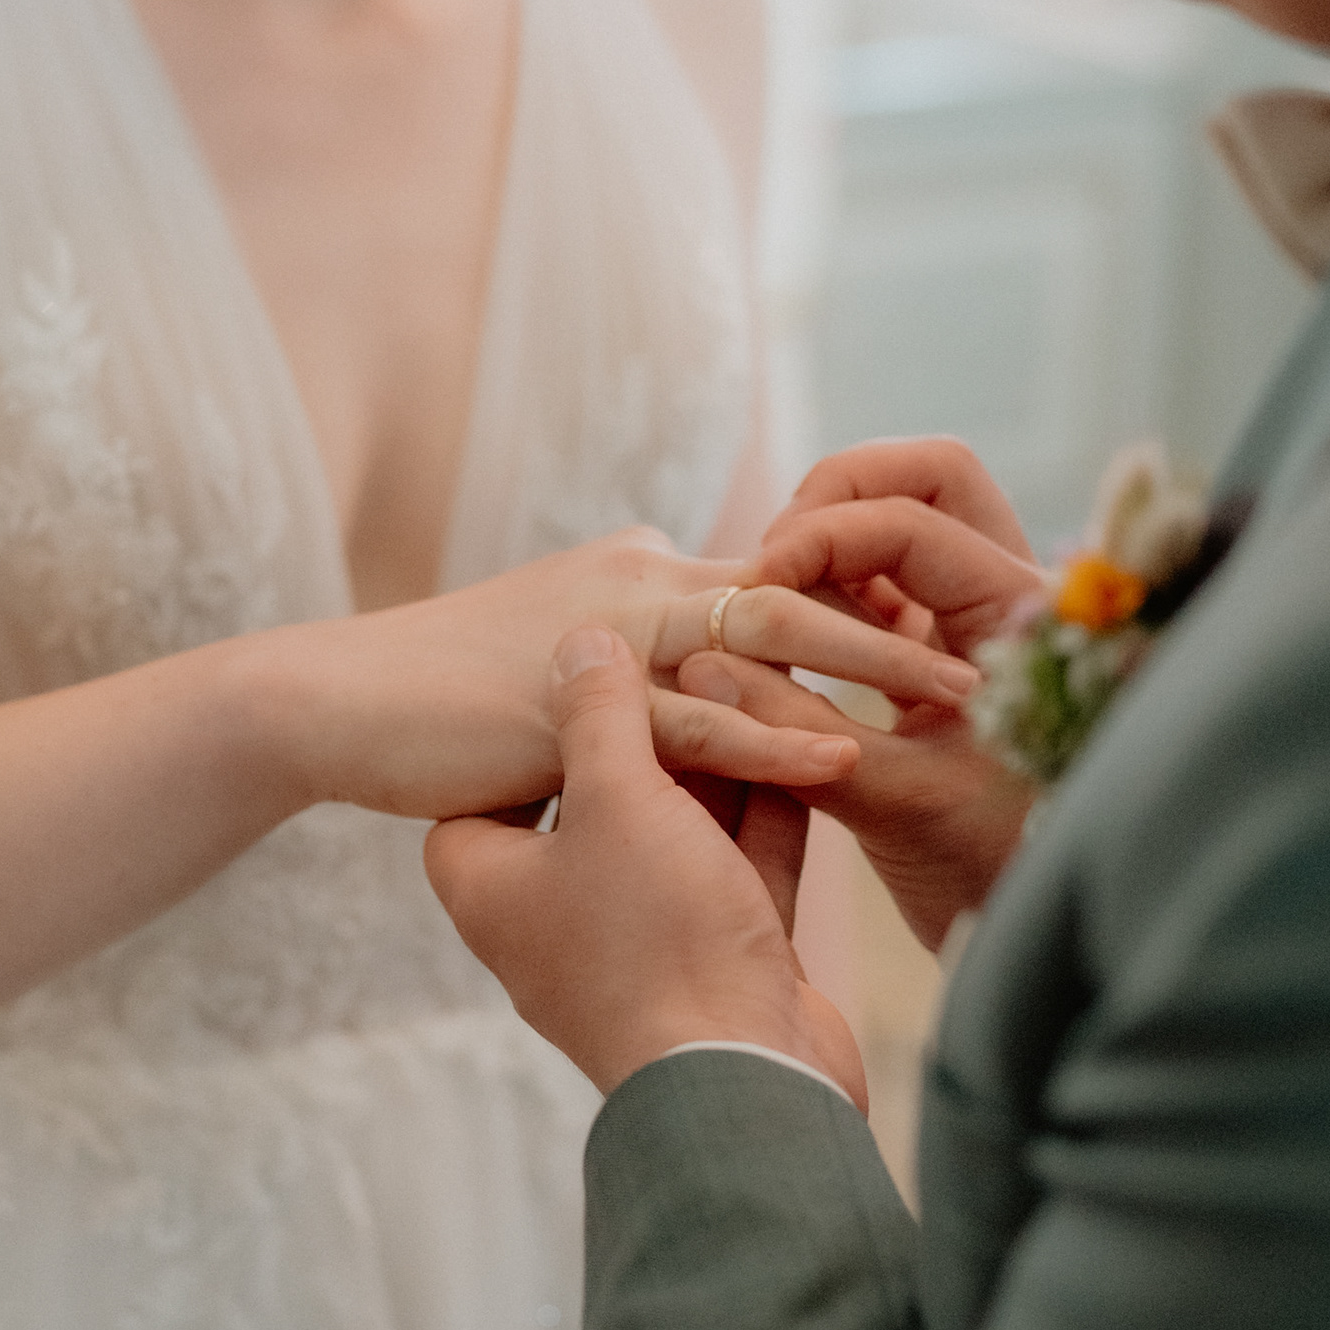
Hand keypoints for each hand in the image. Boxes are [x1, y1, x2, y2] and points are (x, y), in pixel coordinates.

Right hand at [294, 527, 985, 828]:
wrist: (335, 702)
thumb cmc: (440, 700)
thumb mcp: (557, 672)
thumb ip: (632, 677)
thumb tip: (681, 701)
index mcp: (644, 570)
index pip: (779, 571)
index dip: (871, 594)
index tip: (956, 624)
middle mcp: (640, 578)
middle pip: (800, 584)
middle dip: (902, 614)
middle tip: (995, 648)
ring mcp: (610, 632)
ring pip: (765, 636)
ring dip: (867, 667)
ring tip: (956, 698)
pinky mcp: (577, 699)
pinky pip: (696, 718)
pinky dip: (775, 738)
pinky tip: (845, 759)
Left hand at [425, 623, 865, 1102]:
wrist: (746, 1081)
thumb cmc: (654, 938)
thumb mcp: (616, 798)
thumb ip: (598, 712)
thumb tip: (579, 638)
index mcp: (493, 885)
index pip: (480, 790)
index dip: (518, 729)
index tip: (562, 672)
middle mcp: (556, 916)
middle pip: (593, 800)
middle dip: (645, 733)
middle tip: (681, 658)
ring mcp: (640, 942)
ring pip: (674, 831)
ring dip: (717, 765)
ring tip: (755, 684)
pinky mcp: (718, 959)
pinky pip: (735, 867)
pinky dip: (764, 815)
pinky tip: (802, 749)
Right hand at [680, 444, 1045, 950]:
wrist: (1039, 935)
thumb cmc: (991, 877)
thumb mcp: (893, 803)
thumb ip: (800, 729)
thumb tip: (705, 665)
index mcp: (1018, 617)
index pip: (908, 522)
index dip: (819, 540)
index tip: (753, 588)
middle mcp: (1008, 600)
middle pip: (924, 481)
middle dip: (835, 499)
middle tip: (768, 563)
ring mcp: (977, 626)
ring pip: (902, 528)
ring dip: (829, 546)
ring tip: (763, 603)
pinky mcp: (946, 660)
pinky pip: (886, 588)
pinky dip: (831, 594)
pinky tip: (780, 641)